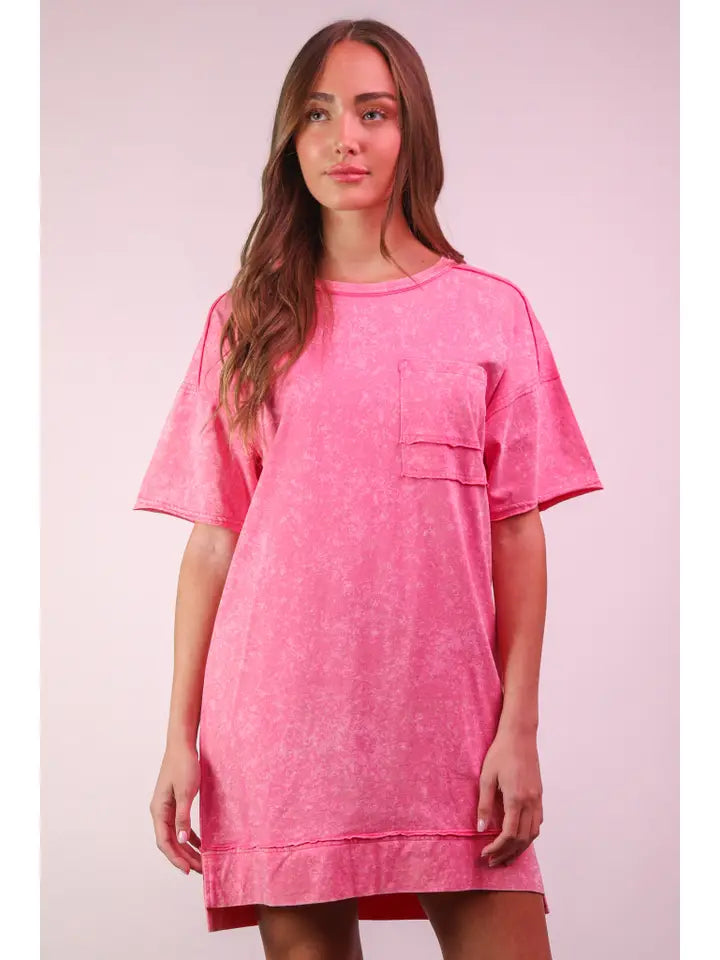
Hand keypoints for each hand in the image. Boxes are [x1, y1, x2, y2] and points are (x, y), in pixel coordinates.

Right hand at [149, 741, 202, 874]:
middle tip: (200, 870)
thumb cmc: (183, 765)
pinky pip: (181, 826)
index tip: (188, 870)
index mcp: (159, 810)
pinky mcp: (175, 803)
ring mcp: (167, 807)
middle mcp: (160, 812)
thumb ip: (183, 817)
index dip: (176, 858)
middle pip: (170, 842)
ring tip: (201, 862)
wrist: (182, 745)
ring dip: (188, 849)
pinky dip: (190, 836)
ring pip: (176, 835)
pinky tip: (201, 844)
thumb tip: (182, 840)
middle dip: (184, 857)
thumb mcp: (186, 792)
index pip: (164, 842)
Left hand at [476, 728, 542, 866]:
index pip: (508, 834)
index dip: (497, 848)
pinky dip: (528, 836)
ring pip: (533, 834)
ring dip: (519, 848)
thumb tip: (480, 829)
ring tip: (505, 857)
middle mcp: (530, 802)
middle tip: (492, 862)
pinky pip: (537, 823)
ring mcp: (537, 799)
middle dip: (507, 854)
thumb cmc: (501, 753)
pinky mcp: (539, 795)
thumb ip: (484, 804)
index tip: (485, 854)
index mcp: (516, 799)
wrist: (520, 736)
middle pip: (522, 839)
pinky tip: (518, 839)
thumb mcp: (486, 777)